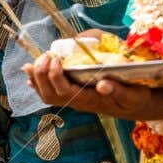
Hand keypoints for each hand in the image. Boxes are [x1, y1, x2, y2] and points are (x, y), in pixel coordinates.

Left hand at [24, 51, 158, 118]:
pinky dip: (38, 84)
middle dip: (41, 76)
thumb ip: (117, 89)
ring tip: (29, 65)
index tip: (56, 58)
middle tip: (44, 56)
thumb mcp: (131, 94)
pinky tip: (30, 76)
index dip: (55, 76)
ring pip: (47, 96)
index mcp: (90, 100)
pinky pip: (50, 93)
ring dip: (36, 80)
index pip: (65, 91)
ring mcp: (73, 101)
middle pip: (50, 95)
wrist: (134, 106)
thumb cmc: (133, 97)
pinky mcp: (73, 96)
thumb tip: (103, 84)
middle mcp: (78, 103)